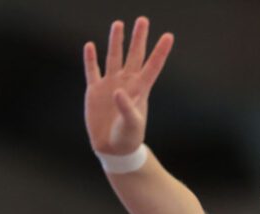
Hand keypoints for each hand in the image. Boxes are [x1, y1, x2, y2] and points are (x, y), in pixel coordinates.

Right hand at [83, 17, 173, 154]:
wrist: (113, 148)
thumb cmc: (128, 137)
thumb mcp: (132, 124)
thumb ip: (127, 107)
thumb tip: (118, 91)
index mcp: (140, 89)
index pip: (153, 66)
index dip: (160, 51)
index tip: (169, 36)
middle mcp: (127, 82)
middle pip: (134, 55)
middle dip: (138, 38)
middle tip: (142, 20)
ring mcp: (111, 85)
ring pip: (113, 57)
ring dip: (116, 41)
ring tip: (118, 24)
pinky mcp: (95, 91)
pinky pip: (92, 70)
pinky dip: (90, 58)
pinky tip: (90, 45)